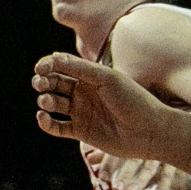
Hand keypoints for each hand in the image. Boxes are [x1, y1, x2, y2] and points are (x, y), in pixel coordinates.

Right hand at [31, 54, 184, 160]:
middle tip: (39, 83)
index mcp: (90, 77)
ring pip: (53, 104)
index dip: (48, 65)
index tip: (40, 68)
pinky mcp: (81, 132)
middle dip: (43, 81)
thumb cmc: (134, 100)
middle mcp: (84, 93)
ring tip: (48, 102)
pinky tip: (43, 118)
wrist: (151, 132)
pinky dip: (46, 123)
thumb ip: (80, 68)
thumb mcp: (108, 78)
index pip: (62, 66)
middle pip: (54, 83)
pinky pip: (57, 127)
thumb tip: (54, 57)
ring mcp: (82, 113)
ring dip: (45, 100)